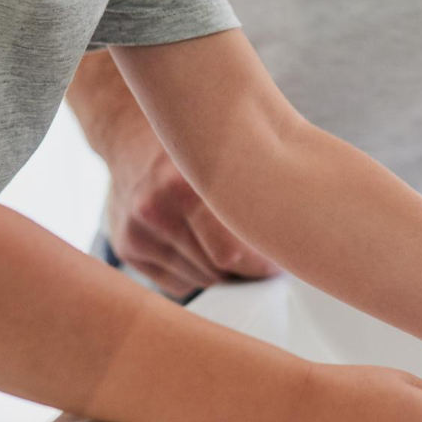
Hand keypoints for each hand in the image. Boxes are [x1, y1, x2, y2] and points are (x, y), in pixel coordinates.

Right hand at [104, 128, 277, 297]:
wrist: (129, 136)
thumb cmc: (193, 148)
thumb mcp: (225, 153)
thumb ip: (253, 191)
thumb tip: (295, 240)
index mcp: (184, 186)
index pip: (232, 255)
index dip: (263, 263)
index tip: (279, 257)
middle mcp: (155, 209)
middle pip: (219, 269)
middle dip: (247, 267)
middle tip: (262, 252)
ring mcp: (137, 232)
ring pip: (202, 280)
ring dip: (223, 272)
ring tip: (228, 242)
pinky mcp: (126, 250)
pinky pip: (178, 285)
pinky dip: (197, 273)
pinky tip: (199, 245)